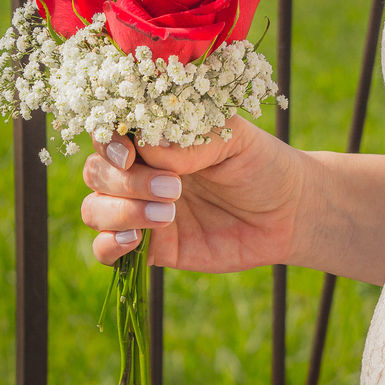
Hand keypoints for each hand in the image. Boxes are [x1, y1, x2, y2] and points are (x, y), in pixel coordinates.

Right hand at [80, 116, 307, 272]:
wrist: (289, 213)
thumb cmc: (260, 164)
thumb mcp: (232, 138)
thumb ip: (189, 140)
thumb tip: (147, 150)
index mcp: (154, 138)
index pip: (108, 133)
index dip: (110, 144)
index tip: (131, 154)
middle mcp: (139, 172)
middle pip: (97, 173)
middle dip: (125, 182)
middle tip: (174, 188)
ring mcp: (141, 210)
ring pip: (95, 210)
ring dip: (121, 213)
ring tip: (169, 214)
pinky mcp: (151, 248)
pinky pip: (106, 250)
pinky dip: (109, 246)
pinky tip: (136, 240)